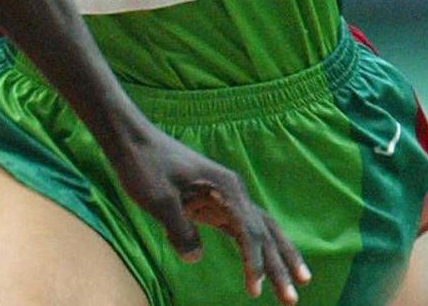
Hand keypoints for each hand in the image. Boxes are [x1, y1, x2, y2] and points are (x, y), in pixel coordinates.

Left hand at [109, 121, 309, 302]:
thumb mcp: (158, 198)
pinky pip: (242, 230)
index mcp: (226, 187)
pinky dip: (254, 251)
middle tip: (292, 301)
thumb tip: (195, 258)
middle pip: (266, 234)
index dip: (254, 263)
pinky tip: (261, 272)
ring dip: (276, 260)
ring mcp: (226, 198)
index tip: (254, 290)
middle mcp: (234, 192)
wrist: (131, 139)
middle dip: (280, 267)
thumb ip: (178, 228)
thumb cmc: (144, 164)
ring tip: (296, 288)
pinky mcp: (214, 204)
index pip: (250, 232)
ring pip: (260, 232)